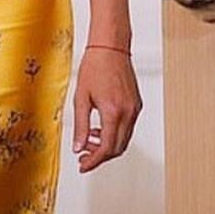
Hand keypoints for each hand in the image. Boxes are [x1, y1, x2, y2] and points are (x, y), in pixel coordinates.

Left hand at [72, 45, 142, 172]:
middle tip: (83, 157)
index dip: (94, 161)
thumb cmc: (94, 67)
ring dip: (107, 145)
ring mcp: (135, 109)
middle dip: (100, 156)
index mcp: (113, 112)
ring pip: (124, 139)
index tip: (83, 165)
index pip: (107, 148)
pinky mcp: (136, 105)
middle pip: (118, 148)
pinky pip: (127, 127)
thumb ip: (80, 125)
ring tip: (88, 142)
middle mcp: (128, 113)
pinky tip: (99, 129)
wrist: (110, 48)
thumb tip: (78, 147)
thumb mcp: (81, 98)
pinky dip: (114, 134)